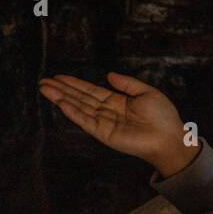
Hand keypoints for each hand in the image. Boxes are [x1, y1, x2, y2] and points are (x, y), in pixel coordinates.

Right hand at [38, 73, 197, 177]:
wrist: (169, 137)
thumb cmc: (163, 116)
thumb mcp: (147, 92)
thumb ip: (127, 83)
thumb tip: (108, 75)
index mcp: (118, 101)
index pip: (91, 90)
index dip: (75, 83)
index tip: (59, 76)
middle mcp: (107, 111)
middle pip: (80, 98)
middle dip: (62, 89)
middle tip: (44, 81)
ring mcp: (103, 122)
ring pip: (78, 107)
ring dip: (61, 98)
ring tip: (45, 89)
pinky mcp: (103, 133)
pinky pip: (84, 120)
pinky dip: (72, 112)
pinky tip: (60, 103)